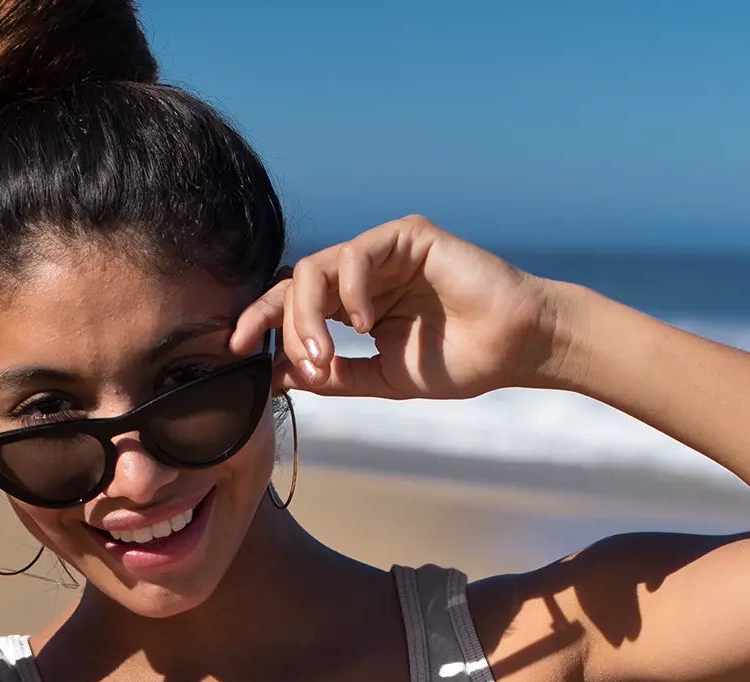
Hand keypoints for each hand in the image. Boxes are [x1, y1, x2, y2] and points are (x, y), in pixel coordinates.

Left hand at [231, 217, 552, 400]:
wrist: (513, 347)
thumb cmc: (458, 363)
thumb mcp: (382, 379)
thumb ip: (335, 376)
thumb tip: (278, 377)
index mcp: (355, 305)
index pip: (293, 305)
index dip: (261, 323)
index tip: (236, 352)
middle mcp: (363, 274)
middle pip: (296, 286)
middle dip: (285, 329)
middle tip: (304, 369)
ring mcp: (383, 251)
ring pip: (317, 269)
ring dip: (309, 318)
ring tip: (325, 357)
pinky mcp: (406, 234)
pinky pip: (356, 255)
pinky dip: (350, 291)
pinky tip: (364, 324)